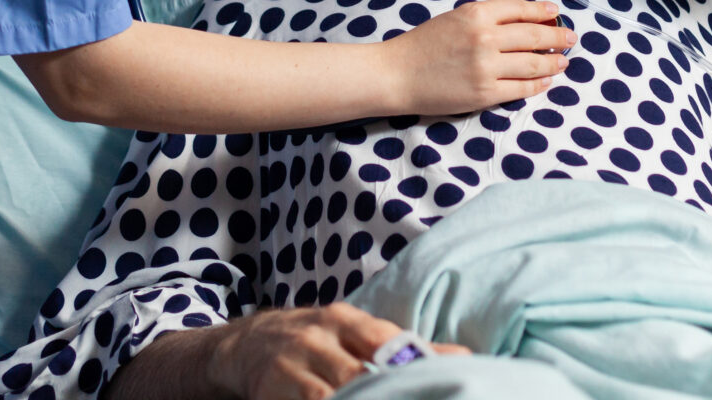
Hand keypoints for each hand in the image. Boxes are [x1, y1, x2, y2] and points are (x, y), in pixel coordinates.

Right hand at [207, 305, 467, 399]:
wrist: (247, 343)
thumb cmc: (318, 341)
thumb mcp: (356, 332)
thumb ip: (405, 347)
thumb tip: (464, 357)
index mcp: (343, 319)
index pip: (383, 342)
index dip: (410, 368)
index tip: (439, 388)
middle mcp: (316, 339)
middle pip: (357, 374)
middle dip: (383, 394)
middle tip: (415, 399)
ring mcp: (290, 367)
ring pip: (328, 396)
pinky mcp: (271, 391)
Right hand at [379, 0, 574, 114]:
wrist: (397, 74)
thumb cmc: (423, 45)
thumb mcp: (455, 18)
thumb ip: (486, 18)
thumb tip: (524, 22)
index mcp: (476, 14)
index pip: (521, 9)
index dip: (543, 12)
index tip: (556, 14)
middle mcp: (485, 38)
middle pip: (534, 36)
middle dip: (558, 37)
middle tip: (571, 38)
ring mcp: (486, 67)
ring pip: (533, 64)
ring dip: (553, 62)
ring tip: (563, 61)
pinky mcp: (485, 93)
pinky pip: (522, 88)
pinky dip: (539, 84)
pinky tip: (546, 81)